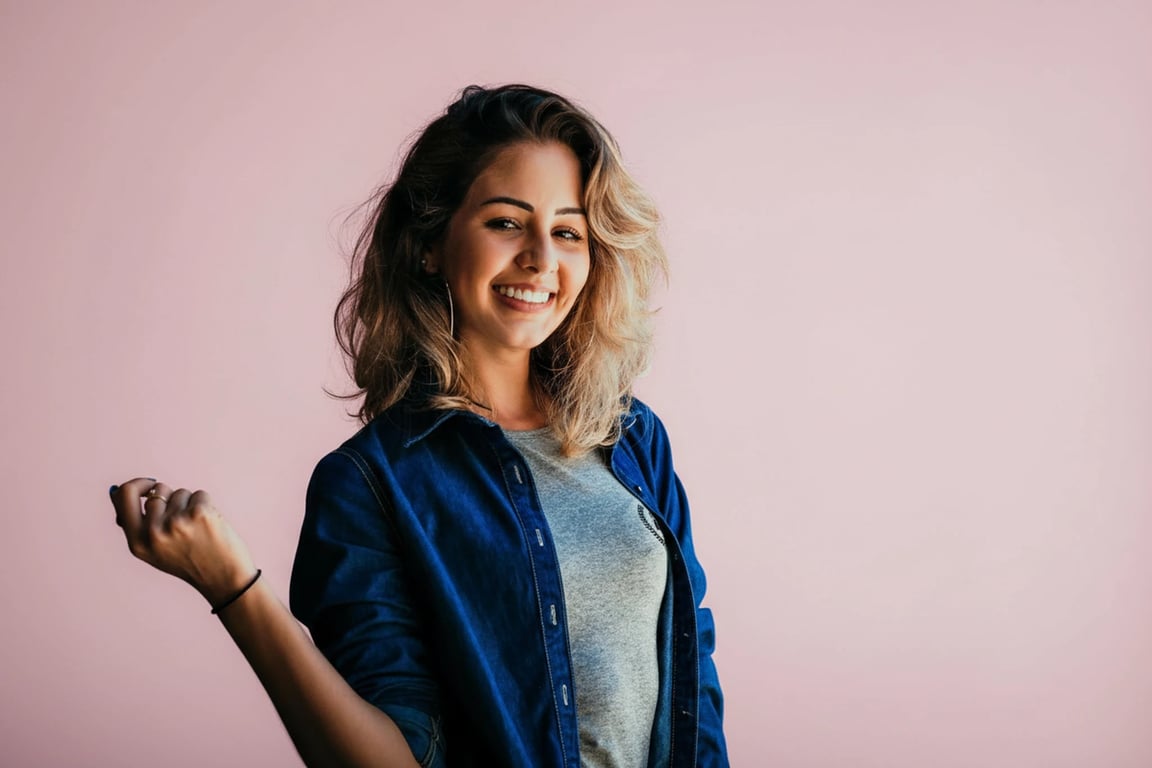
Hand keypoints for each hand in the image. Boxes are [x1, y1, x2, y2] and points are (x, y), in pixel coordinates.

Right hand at [110, 478, 257, 607]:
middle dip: (171, 498)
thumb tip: (117, 490)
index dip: (137, 484)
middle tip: (184, 523)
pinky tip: (209, 526)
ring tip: (197, 530)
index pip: (124, 496)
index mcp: (137, 542)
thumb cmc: (189, 561)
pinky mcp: (199, 514)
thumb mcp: (153, 551)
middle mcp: (153, 533)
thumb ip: (136, 524)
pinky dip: (206, 505)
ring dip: (189, 505)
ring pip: (180, 492)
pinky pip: (199, 494)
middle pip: (158, 490)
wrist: (223, 578)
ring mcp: (176, 522)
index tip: (149, 483)